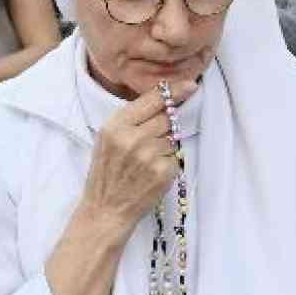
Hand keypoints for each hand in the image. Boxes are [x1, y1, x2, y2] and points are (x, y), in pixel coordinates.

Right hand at [76, 82, 192, 233]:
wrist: (106, 209)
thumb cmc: (107, 173)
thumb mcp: (108, 139)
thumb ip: (131, 120)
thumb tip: (164, 101)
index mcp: (116, 125)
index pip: (152, 100)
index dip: (174, 91)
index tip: (190, 85)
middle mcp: (132, 137)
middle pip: (167, 117)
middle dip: (166, 126)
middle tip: (153, 141)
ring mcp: (149, 155)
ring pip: (172, 138)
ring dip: (165, 147)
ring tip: (146, 162)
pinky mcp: (162, 171)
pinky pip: (176, 157)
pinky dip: (168, 164)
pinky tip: (152, 174)